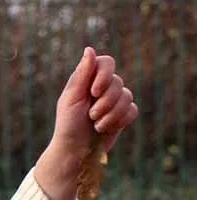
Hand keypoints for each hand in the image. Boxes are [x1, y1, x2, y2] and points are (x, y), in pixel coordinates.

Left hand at [35, 47, 137, 199]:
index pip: (106, 62)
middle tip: (90, 115)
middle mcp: (101, 87)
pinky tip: (105, 128)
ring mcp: (114, 100)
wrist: (75, 150)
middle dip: (105, 102)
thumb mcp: (72, 98)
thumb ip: (82, 74)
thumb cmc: (68, 124)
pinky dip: (119, 120)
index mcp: (86, 79)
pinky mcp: (123, 114)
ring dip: (110, 114)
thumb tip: (90, 49)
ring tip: (95, 124)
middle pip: (118, 82)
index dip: (104, 75)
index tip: (93, 91)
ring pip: (127, 96)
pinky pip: (132, 110)